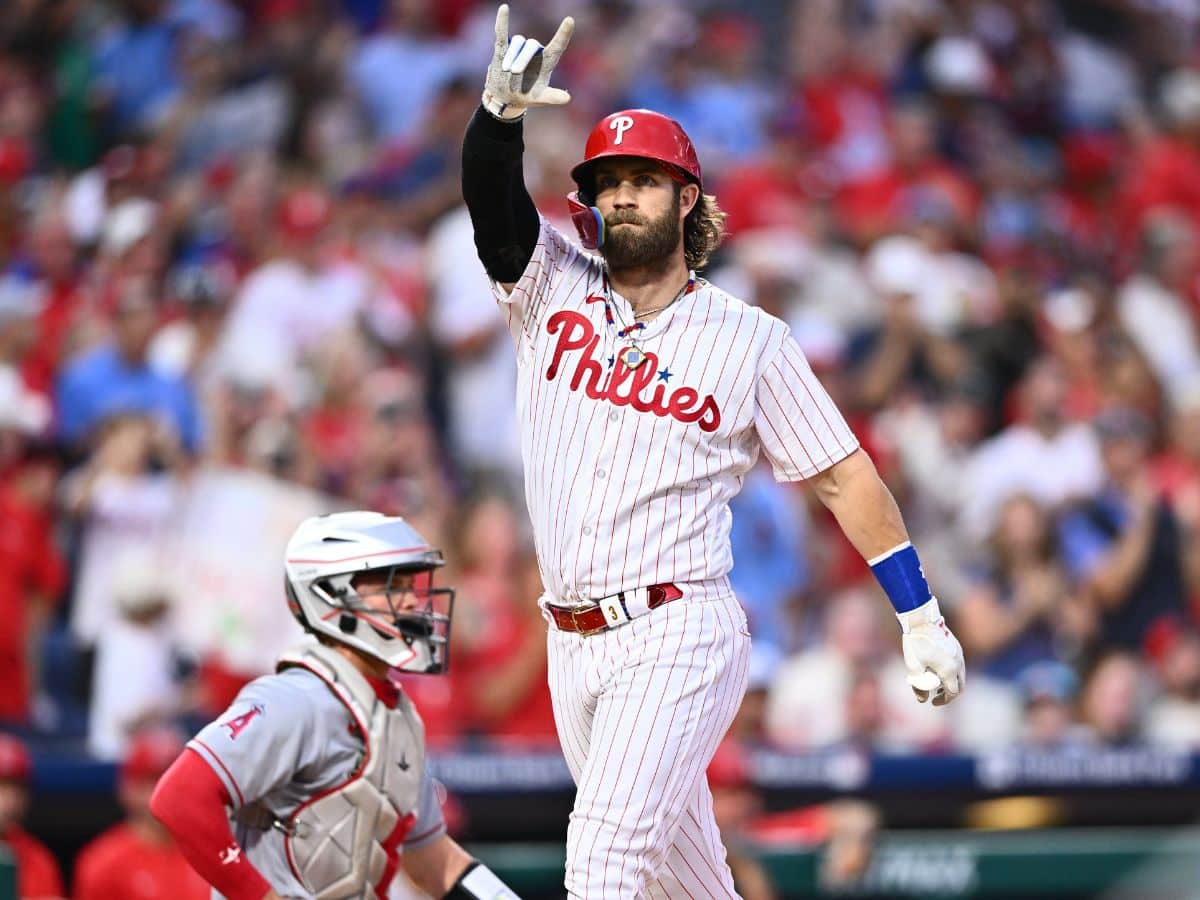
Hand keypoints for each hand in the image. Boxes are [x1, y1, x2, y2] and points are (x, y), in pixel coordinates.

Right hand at [482, 4, 573, 119]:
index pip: (557, 46)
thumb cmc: (527, 96)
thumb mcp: (540, 98)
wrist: (506, 97)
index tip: (570, 20)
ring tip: (506, 69)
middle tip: (514, 72)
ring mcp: (519, 49)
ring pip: (517, 42)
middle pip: (531, 45)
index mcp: (547, 62)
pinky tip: (504, 8)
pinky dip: (502, 21)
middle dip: (522, 58)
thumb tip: (567, 99)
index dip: (564, 34)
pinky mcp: (503, 48)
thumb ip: (552, 96)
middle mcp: (535, 52)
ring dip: (511, 55)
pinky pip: (502, 32)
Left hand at [897, 597, 964, 706]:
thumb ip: (918, 685)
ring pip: (961, 675)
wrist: (921, 619)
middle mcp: (959, 663)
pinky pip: (959, 665)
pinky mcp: (957, 647)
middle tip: (936, 695)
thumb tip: (922, 700)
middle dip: (949, 693)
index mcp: (949, 670)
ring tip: (937, 684)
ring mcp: (959, 654)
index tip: (933, 702)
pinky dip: (952, 672)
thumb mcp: (913, 666)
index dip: (944, 700)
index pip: (952, 693)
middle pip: (960, 686)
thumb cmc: (915, 643)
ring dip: (951, 682)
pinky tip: (939, 669)